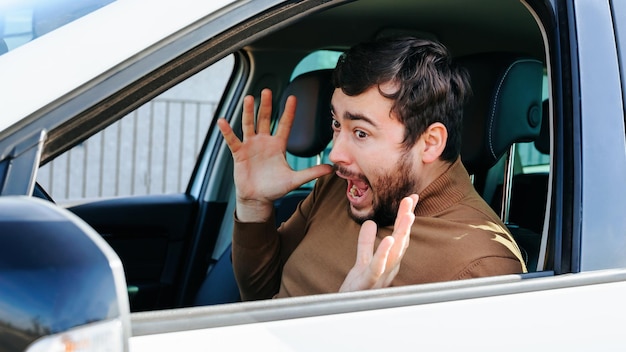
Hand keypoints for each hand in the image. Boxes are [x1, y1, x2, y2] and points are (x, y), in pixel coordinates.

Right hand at [217, 89, 332, 221]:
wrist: (258, 199)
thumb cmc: (276, 189)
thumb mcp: (295, 180)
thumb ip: (311, 172)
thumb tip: (331, 169)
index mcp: (278, 145)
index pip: (284, 124)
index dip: (288, 112)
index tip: (292, 97)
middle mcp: (264, 142)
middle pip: (265, 119)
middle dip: (266, 105)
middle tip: (266, 91)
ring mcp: (251, 146)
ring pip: (249, 125)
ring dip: (248, 112)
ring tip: (249, 98)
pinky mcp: (239, 154)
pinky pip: (232, 140)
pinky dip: (227, 131)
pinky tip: (223, 121)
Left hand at [339, 194, 418, 291]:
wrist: (344, 312)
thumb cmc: (357, 289)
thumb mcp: (361, 262)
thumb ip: (365, 244)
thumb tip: (370, 223)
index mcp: (389, 262)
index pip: (400, 236)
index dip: (406, 218)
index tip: (411, 198)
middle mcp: (390, 269)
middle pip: (402, 241)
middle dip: (408, 220)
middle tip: (412, 198)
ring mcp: (381, 277)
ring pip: (396, 253)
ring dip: (403, 233)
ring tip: (408, 215)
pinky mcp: (368, 284)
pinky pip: (377, 267)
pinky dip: (384, 253)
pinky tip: (387, 239)